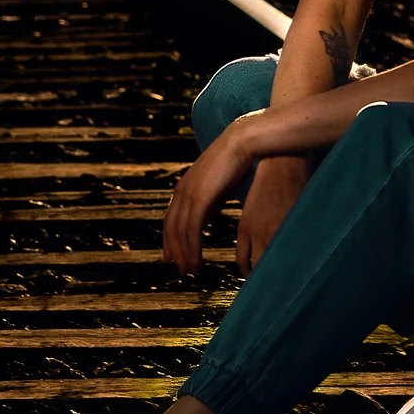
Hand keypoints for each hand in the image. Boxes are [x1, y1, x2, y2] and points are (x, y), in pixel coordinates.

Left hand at [163, 121, 257, 274]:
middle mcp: (181, 191)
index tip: (173, 257)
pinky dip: (192, 248)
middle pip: (170, 228)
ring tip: (190, 271)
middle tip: (180, 270)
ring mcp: (188, 194)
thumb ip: (208, 201)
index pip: (171, 219)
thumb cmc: (235, 163)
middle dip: (174, 250)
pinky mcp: (199, 197)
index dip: (171, 239)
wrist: (243, 143)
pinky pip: (191, 229)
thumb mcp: (217, 187)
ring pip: (179, 232)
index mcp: (184, 187)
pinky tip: (197, 260)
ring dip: (184, 254)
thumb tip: (206, 214)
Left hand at [235, 155, 309, 274]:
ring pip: (275, 264)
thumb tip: (256, 247)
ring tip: (286, 280)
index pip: (243, 263)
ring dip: (280, 274)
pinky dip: (296, 260)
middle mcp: (259, 233)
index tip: (254, 277)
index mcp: (245, 228)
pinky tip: (300, 262)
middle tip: (269, 288)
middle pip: (257, 269)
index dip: (249, 274)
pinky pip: (293, 250)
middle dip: (263, 280)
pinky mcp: (294, 224)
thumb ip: (251, 229)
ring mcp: (278, 230)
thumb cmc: (268, 183)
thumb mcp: (252, 208)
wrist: (281, 162)